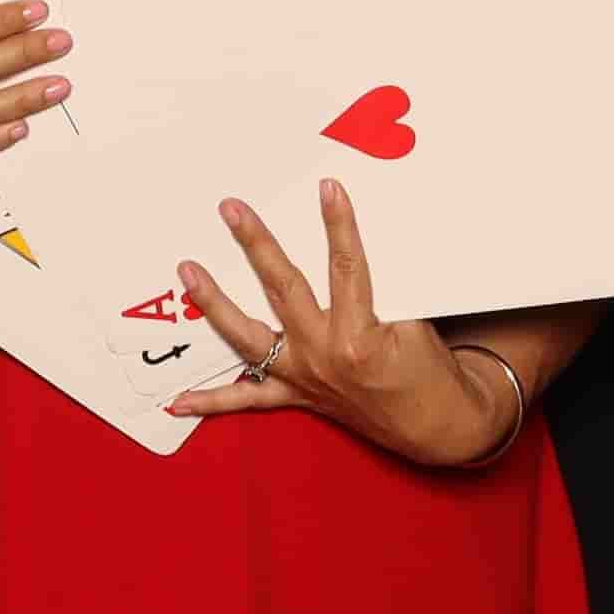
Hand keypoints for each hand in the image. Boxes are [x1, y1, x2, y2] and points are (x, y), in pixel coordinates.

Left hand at [173, 180, 521, 464]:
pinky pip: (248, 400)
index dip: (338, 225)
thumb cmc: (430, 372)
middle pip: (283, 290)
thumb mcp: (416, 323)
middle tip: (232, 210)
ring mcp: (304, 378)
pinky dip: (212, 401)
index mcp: (358, 336)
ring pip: (248, 338)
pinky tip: (177, 402)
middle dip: (256, 245)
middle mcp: (322, 356)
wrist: (436, 425)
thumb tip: (347, 253)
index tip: (328, 188)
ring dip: (214, 304)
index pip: (345, 267)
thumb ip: (382, 290)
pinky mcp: (298, 397)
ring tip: (188, 272)